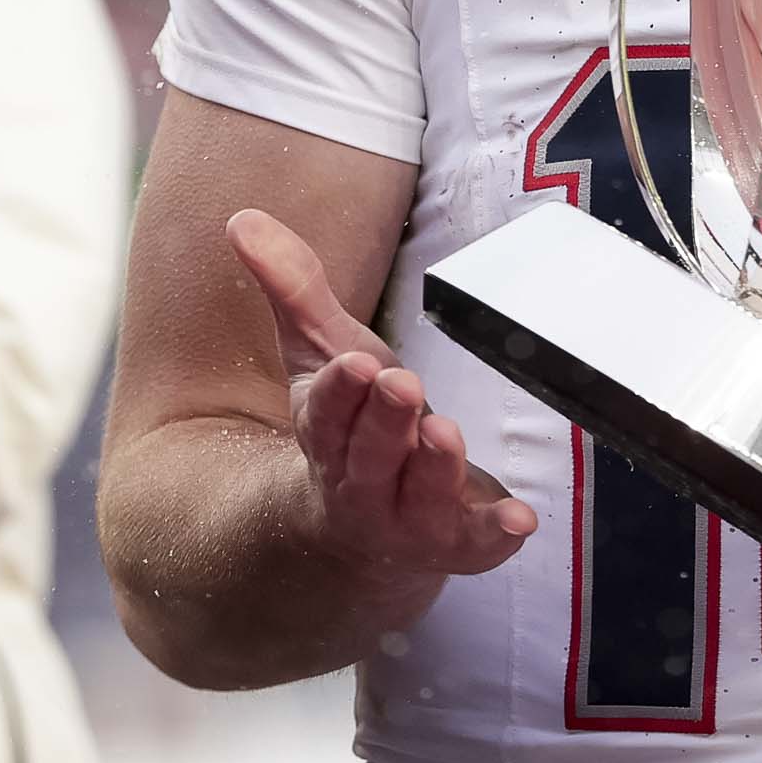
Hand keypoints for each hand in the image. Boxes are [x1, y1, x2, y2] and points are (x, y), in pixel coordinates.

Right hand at [227, 208, 535, 577]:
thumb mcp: (321, 354)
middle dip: (385, 421)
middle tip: (403, 384)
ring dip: (433, 469)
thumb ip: (294, 288)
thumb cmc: (349, 427)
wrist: (357, 535)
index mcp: (326, 435)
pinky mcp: (457, 542)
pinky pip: (475, 543)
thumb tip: (242, 219)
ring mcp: (409, 519)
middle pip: (369, 454)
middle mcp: (360, 484)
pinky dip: (494, 531)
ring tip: (445, 433)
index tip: (354, 364)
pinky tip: (519, 518)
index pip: (325, 413)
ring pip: (418, 499)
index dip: (339, 392)